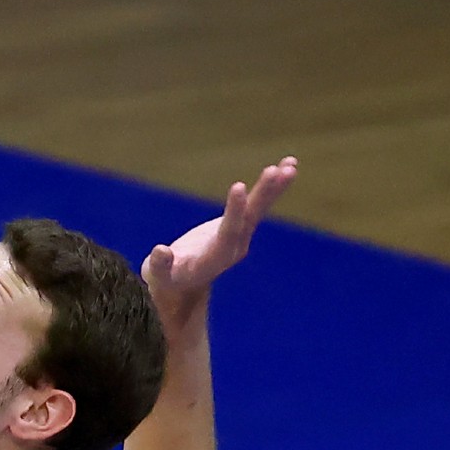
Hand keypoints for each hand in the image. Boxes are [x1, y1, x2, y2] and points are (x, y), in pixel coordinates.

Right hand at [143, 157, 297, 326]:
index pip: (228, 232)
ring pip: (259, 209)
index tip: (239, 187)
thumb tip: (161, 251)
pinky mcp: (240, 225)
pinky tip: (285, 167)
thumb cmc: (167, 278)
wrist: (184, 285)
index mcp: (213, 259)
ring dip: (275, 187)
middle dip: (262, 195)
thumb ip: (159, 266)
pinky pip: (257, 204)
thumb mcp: (159, 276)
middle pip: (250, 218)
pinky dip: (271, 186)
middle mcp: (233, 247)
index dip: (234, 211)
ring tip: (291, 165)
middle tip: (275, 171)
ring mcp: (239, 236)